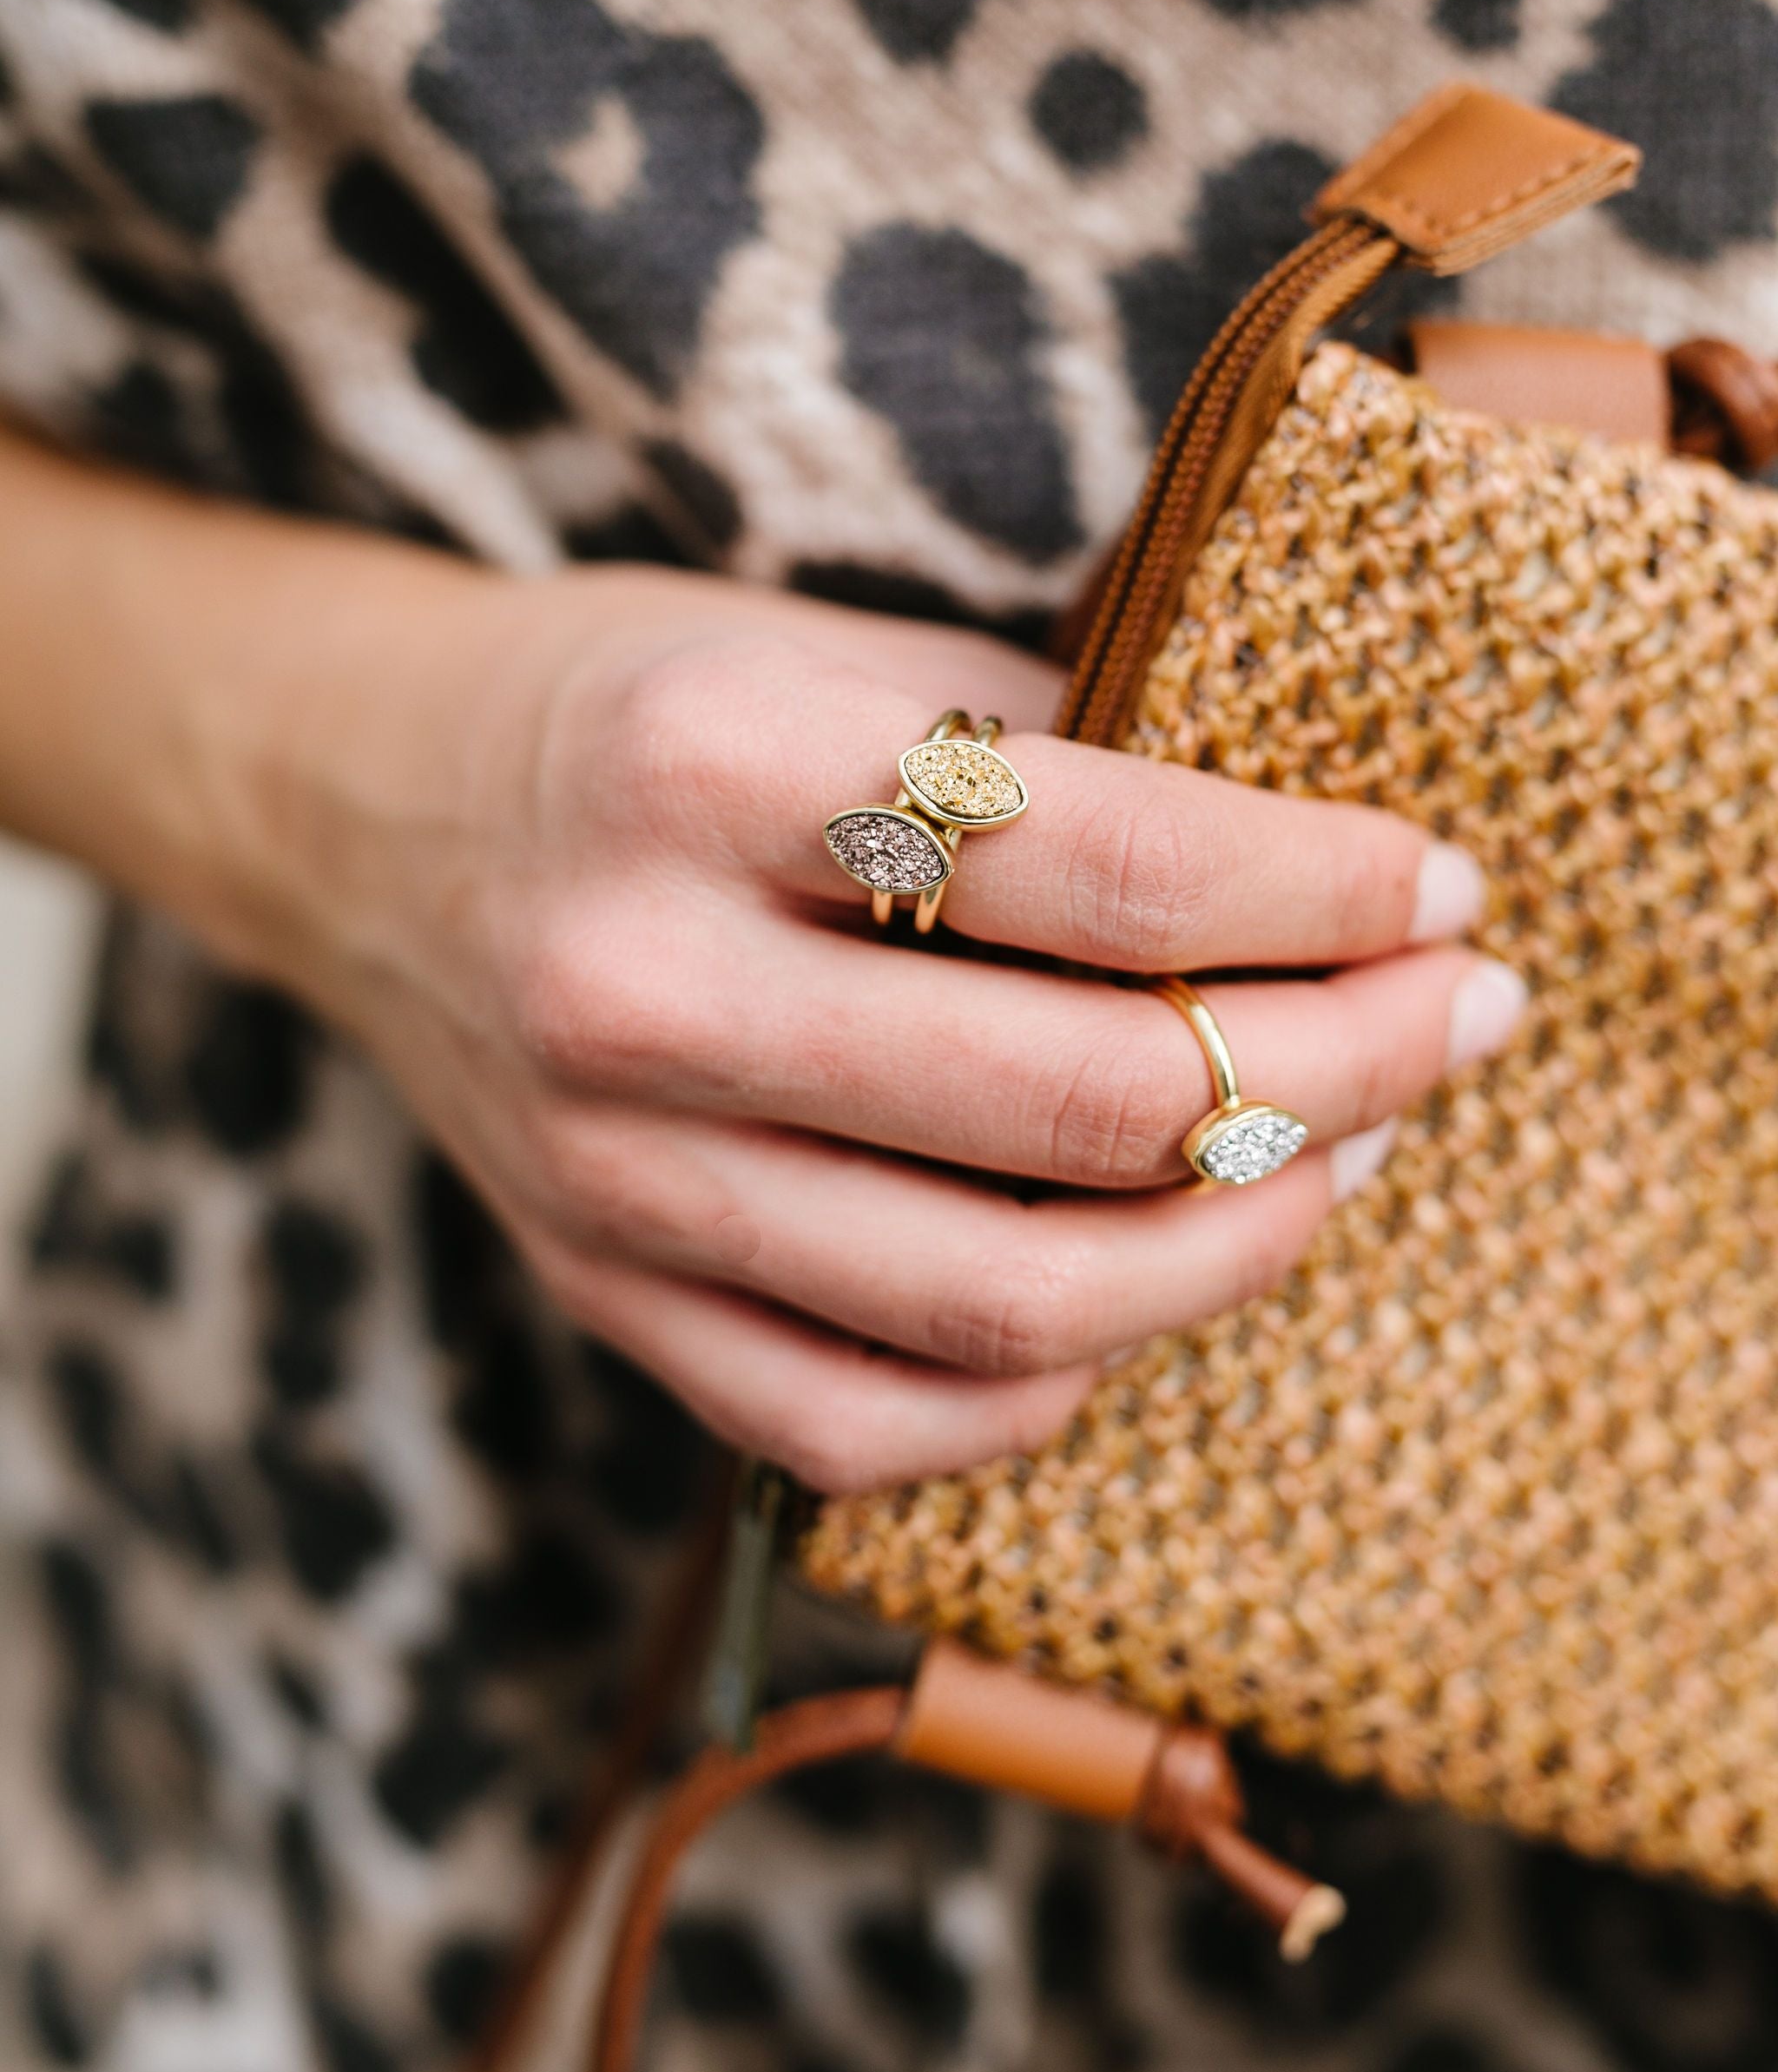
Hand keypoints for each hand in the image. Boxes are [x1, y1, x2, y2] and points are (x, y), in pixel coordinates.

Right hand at [256, 562, 1522, 1496]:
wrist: (365, 812)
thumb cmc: (630, 708)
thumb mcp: (822, 648)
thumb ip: (1045, 753)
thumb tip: (1313, 877)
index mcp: (710, 768)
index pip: (1106, 862)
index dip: (1322, 886)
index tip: (1441, 888)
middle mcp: (646, 987)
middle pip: (1084, 1101)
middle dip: (1341, 1067)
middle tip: (1458, 1021)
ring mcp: (614, 1175)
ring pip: (1006, 1304)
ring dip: (1237, 1243)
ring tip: (1347, 1157)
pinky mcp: (604, 1296)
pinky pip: (871, 1423)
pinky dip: (1052, 1386)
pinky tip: (1147, 1289)